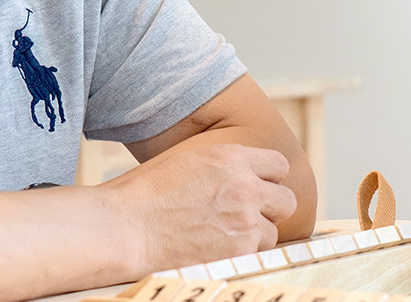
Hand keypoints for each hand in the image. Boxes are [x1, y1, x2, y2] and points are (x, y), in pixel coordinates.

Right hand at [106, 142, 296, 271]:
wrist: (124, 228)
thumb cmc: (144, 194)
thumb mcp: (188, 160)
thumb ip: (223, 165)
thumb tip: (241, 173)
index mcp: (231, 157)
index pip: (279, 165)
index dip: (268, 180)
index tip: (256, 189)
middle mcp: (245, 186)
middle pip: (286, 199)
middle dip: (270, 208)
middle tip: (247, 216)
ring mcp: (245, 220)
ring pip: (273, 231)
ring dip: (255, 235)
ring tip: (223, 236)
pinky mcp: (239, 250)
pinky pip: (257, 253)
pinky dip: (241, 254)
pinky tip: (216, 249)